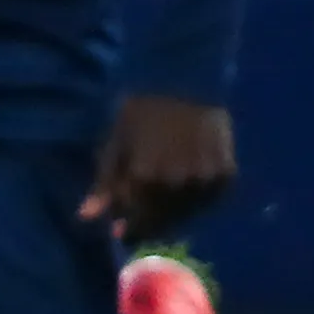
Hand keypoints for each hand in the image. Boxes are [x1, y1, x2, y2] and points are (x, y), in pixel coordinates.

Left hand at [85, 92, 235, 240]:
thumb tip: (86, 217)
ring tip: (161, 201)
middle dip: (147, 223)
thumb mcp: (115, 143)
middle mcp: (177, 182)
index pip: (135, 218)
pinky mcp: (227, 175)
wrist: (188, 83)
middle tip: (141, 220)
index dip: (127, 225)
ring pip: (185, 214)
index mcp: (145, 176)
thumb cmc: (143, 111)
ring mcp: (205, 181)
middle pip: (161, 219)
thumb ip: (103, 183)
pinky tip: (183, 191)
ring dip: (171, 214)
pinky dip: (194, 202)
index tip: (120, 229)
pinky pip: (208, 202)